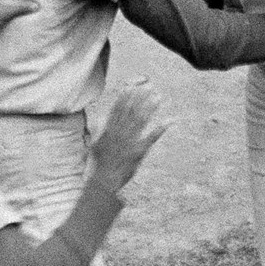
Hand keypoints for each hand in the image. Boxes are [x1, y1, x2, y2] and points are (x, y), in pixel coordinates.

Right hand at [88, 79, 169, 193]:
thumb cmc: (99, 164)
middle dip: (140, 97)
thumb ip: (99, 130)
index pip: (118, 109)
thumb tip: (100, 118)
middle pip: (131, 111)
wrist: (104, 180)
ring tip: (158, 97)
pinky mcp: (139, 150)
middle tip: (149, 86)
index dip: (125, 96)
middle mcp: (120, 133)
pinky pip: (151, 137)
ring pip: (141, 120)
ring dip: (150, 107)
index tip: (132, 85)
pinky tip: (169, 120)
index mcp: (110, 130)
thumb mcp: (96, 144)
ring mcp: (130, 141)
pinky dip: (160, 128)